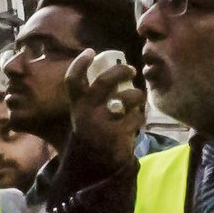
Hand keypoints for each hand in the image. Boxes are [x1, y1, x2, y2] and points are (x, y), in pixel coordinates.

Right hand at [64, 48, 145, 174]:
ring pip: (125, 98)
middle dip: (120, 71)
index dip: (80, 63)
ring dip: (136, 95)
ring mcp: (101, 122)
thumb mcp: (86, 111)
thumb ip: (94, 94)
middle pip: (103, 82)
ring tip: (139, 96)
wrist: (97, 161)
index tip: (90, 51)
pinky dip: (140, 116)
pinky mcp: (116, 134)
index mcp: (77, 103)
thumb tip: (113, 69)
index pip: (72, 79)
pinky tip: (138, 119)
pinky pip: (136, 118)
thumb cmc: (95, 128)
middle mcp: (86, 110)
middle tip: (131, 69)